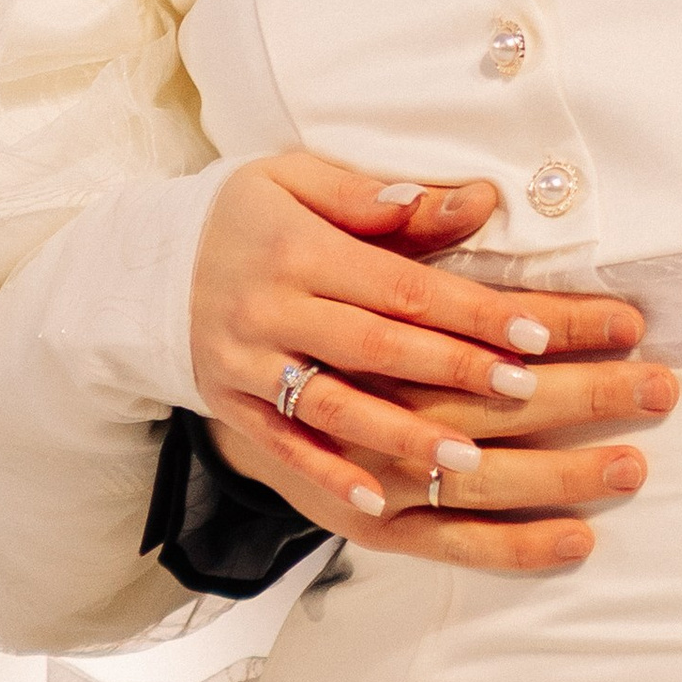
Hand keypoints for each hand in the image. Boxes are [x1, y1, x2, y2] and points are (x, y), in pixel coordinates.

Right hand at [189, 152, 677, 564]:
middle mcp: (271, 311)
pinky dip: (327, 475)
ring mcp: (247, 367)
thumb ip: (383, 200)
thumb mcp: (300, 180)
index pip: (401, 285)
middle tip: (527, 391)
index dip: (469, 311)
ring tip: (471, 461)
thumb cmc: (249, 218)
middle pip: (377, 347)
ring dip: (403, 437)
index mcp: (299, 249)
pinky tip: (376, 502)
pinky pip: (282, 448)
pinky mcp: (232, 409)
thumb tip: (476, 201)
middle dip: (455, 370)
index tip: (534, 334)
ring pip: (334, 406)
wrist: (147, 266)